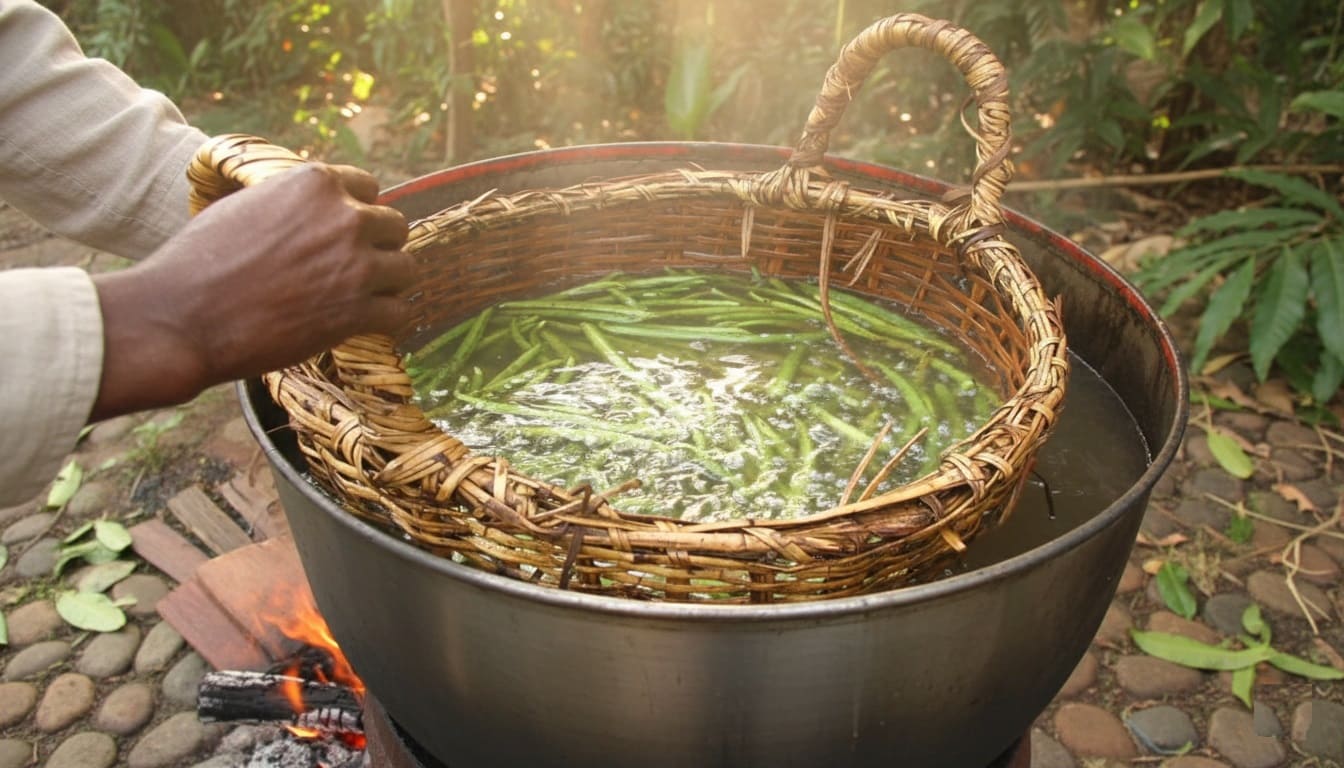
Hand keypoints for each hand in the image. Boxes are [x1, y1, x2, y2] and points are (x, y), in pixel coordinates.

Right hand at [90, 162, 412, 419]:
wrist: (183, 316)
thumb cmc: (200, 262)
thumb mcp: (247, 204)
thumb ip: (291, 201)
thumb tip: (311, 206)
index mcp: (316, 182)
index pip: (368, 187)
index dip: (356, 212)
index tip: (343, 235)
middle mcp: (345, 217)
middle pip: (395, 227)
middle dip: (377, 247)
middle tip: (351, 271)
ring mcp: (356, 266)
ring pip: (406, 269)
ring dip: (387, 285)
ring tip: (359, 299)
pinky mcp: (358, 312)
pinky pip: (401, 313)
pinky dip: (387, 321)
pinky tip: (364, 325)